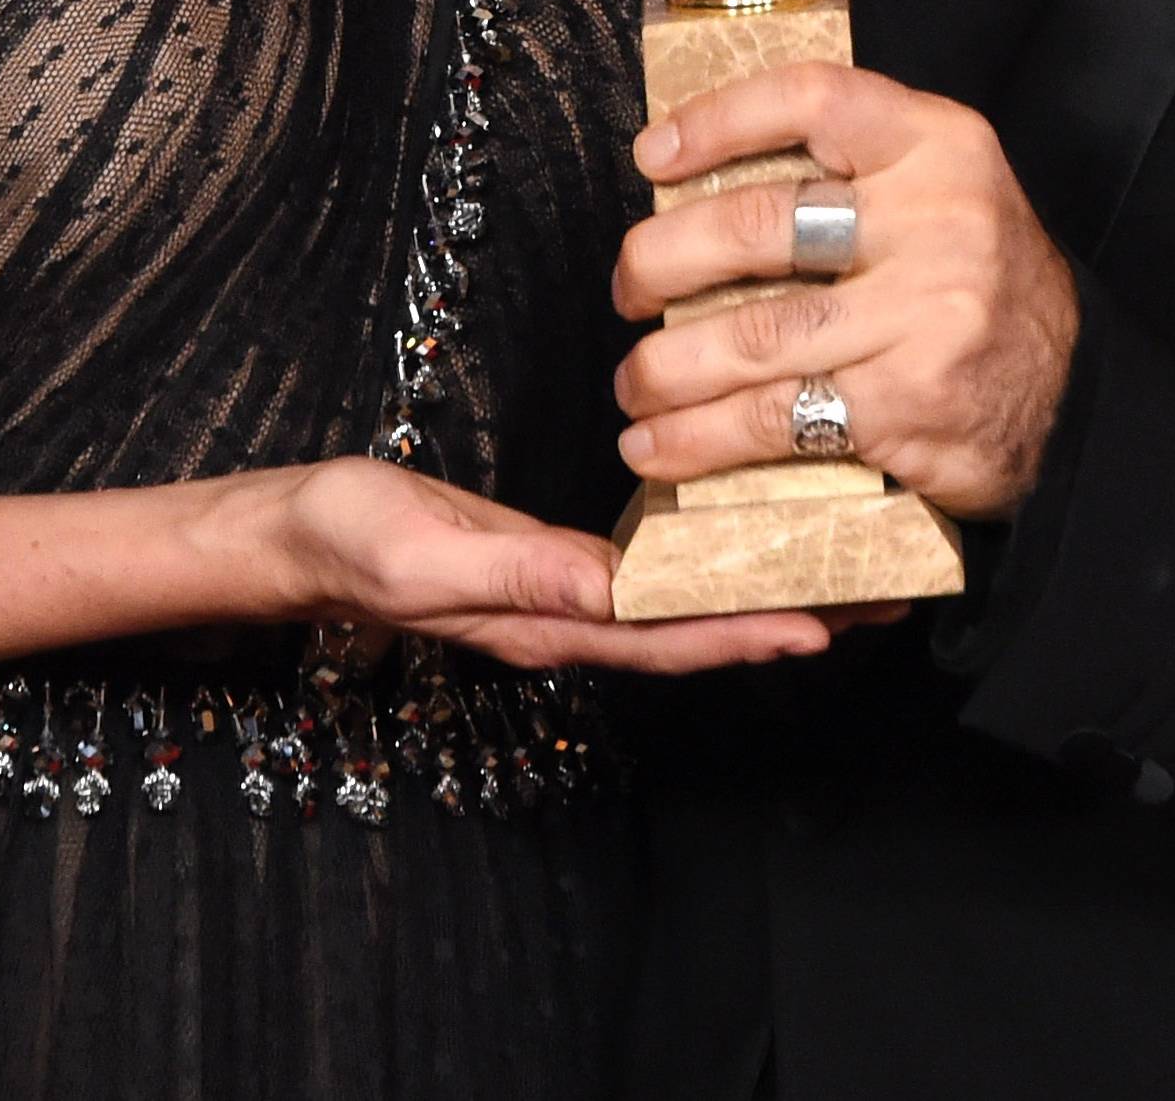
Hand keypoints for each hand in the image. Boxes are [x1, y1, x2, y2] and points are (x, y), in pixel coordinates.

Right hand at [271, 454, 834, 673]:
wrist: (296, 534)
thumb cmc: (348, 540)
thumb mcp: (418, 551)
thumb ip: (509, 572)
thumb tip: (601, 588)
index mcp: (544, 622)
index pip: (665, 639)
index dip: (745, 634)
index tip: (825, 624)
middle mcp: (568, 617)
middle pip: (694, 632)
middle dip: (785, 619)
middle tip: (878, 599)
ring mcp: (563, 592)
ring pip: (682, 604)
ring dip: (762, 592)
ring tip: (845, 573)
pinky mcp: (554, 559)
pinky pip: (650, 570)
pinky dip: (708, 560)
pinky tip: (744, 540)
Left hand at [611, 64, 1078, 521]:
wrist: (1075, 396)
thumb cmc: (975, 281)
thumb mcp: (942, 188)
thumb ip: (851, 168)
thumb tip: (694, 180)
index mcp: (938, 145)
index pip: (813, 98)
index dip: (717, 119)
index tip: (650, 156)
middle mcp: (937, 220)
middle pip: (759, 225)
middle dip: (662, 259)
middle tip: (628, 288)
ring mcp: (926, 315)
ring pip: (753, 335)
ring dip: (665, 366)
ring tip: (633, 382)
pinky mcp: (908, 404)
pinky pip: (777, 417)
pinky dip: (699, 438)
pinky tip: (659, 446)